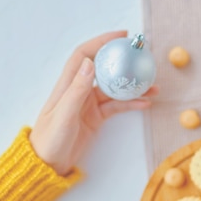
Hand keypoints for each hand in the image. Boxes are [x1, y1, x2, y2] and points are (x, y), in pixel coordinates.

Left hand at [30, 31, 158, 175]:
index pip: (85, 55)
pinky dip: (131, 104)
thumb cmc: (49, 139)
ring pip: (114, 88)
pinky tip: (145, 104)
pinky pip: (116, 106)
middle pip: (103, 68)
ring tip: (153, 85)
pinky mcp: (96, 117)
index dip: (101, 42)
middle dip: (122, 60)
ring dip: (133, 86)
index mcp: (67, 84)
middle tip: (142, 56)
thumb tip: (90, 63)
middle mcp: (79, 90)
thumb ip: (76, 90)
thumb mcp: (63, 115)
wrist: (47, 165)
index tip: (122, 36)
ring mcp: (88, 104)